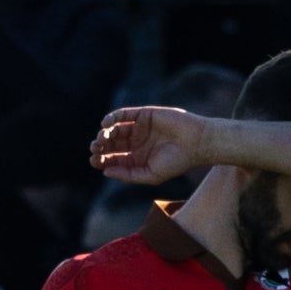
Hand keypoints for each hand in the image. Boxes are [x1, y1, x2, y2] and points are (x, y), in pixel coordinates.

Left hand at [88, 106, 212, 187]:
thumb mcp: (150, 175)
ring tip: (101, 138)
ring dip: (105, 133)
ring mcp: (139, 128)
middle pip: (111, 144)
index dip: (102, 160)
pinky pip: (123, 114)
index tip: (94, 161)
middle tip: (95, 148)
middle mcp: (136, 143)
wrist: (196, 142)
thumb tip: (105, 172)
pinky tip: (106, 124)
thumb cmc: (176, 162)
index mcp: (136, 158)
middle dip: (100, 146)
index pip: (113, 159)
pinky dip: (112, 117)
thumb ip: (128, 175)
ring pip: (115, 129)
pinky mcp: (143, 114)